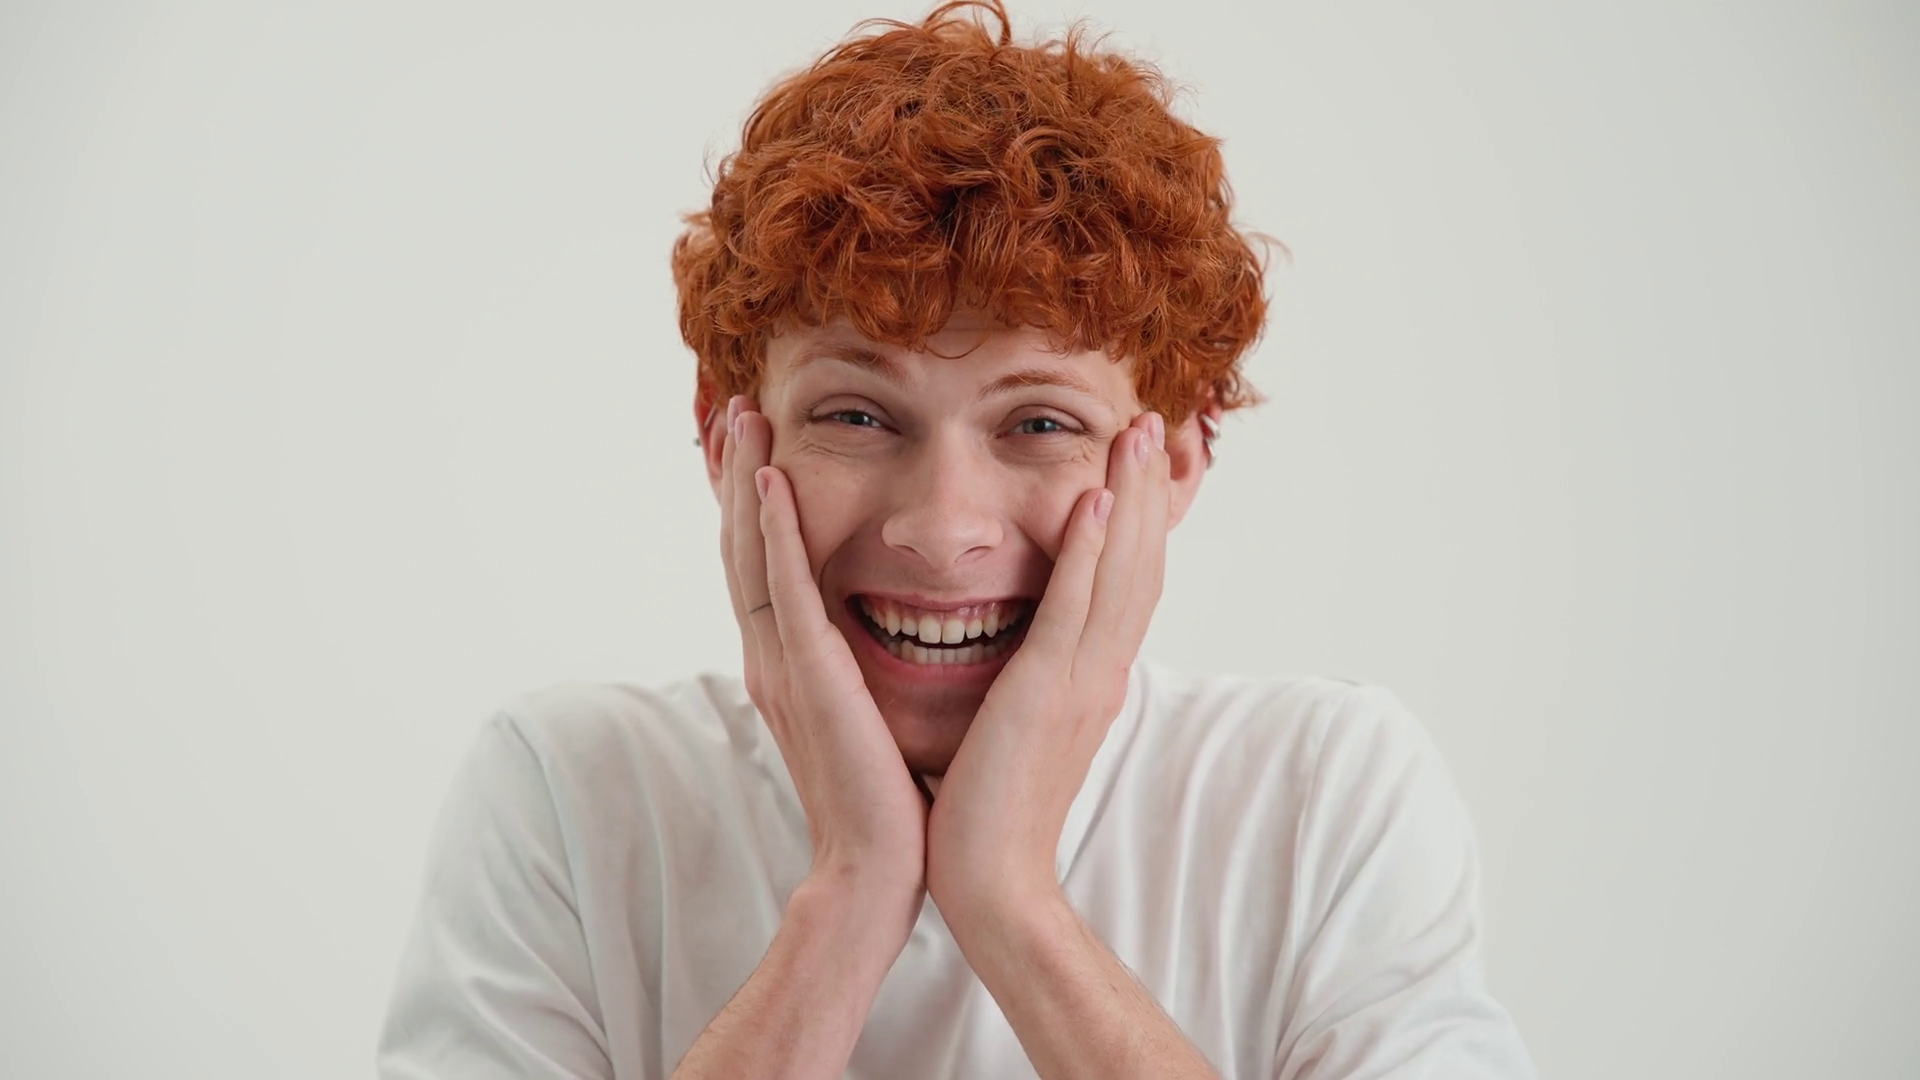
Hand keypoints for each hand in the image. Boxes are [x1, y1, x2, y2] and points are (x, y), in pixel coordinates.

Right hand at [718, 397, 928, 912]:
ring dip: (745, 481)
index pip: (763, 569)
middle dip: (735, 477)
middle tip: (732, 408)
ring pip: (754, 554)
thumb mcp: (866, 719)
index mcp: (790, 668)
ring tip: (741, 416)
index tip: (753, 448)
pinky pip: (784, 588)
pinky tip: (770, 480)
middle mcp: (774, 658)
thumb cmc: (888, 801)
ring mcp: (783, 664)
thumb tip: (875, 643)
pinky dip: (773, 531)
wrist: (881, 868)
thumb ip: (857, 675)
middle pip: (744, 548)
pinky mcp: (807, 674)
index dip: (754, 508)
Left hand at [925, 411, 1170, 915]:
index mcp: (1093, 677)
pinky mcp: (1046, 695)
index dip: (1138, 517)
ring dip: (1130, 495)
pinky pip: (1074, 609)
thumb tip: (1028, 647)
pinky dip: (1091, 550)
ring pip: (1120, 570)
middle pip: (1140, 561)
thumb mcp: (1022, 726)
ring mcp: (1081, 681)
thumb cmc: (989, 810)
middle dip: (1147, 487)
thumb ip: (1033, 679)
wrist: (990, 882)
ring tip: (1135, 431)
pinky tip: (1094, 498)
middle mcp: (1101, 671)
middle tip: (1151, 419)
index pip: (1128, 580)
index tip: (1135, 459)